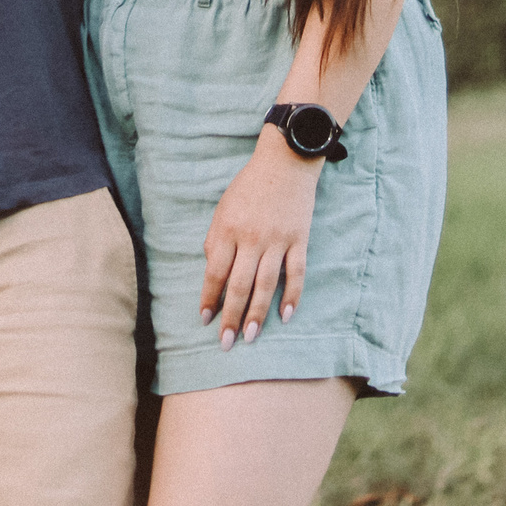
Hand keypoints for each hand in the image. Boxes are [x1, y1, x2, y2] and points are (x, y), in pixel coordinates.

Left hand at [200, 128, 322, 348]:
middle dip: (231, 317)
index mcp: (228, 229)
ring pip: (266, 285)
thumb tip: (213, 271)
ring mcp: (278, 240)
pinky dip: (292, 296)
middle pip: (240, 285)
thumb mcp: (223, 208)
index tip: (205, 319)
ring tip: (251, 337)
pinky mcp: (300, 239)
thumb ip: (216, 240)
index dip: (209, 298)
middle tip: (226, 343)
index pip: (215, 272)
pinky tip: (285, 316)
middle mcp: (252, 238)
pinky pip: (296, 273)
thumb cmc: (249, 187)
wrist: (285, 162)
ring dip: (258, 314)